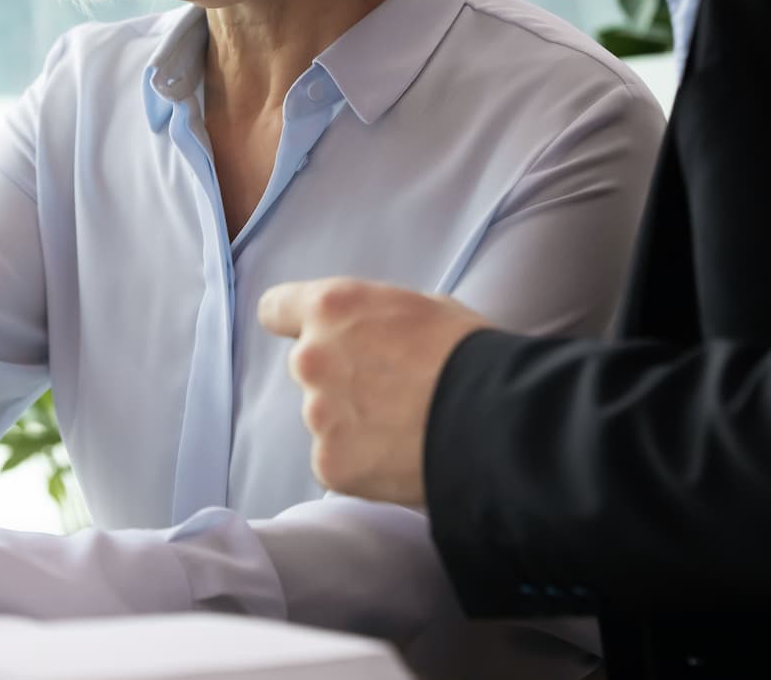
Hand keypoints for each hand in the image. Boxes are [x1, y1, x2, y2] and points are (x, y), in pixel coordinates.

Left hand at [257, 277, 490, 506]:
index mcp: (331, 308)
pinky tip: (400, 457)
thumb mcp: (421, 307)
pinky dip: (362, 463)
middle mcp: (312, 358)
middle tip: (390, 391)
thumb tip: (371, 334)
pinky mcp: (330, 464)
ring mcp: (317, 415)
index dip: (293, 322)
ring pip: (324, 418)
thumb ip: (375, 320)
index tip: (309, 333)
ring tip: (405, 428)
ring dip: (353, 423)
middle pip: (309, 368)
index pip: (276, 309)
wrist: (494, 419)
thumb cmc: (469, 353)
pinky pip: (337, 462)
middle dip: (339, 378)